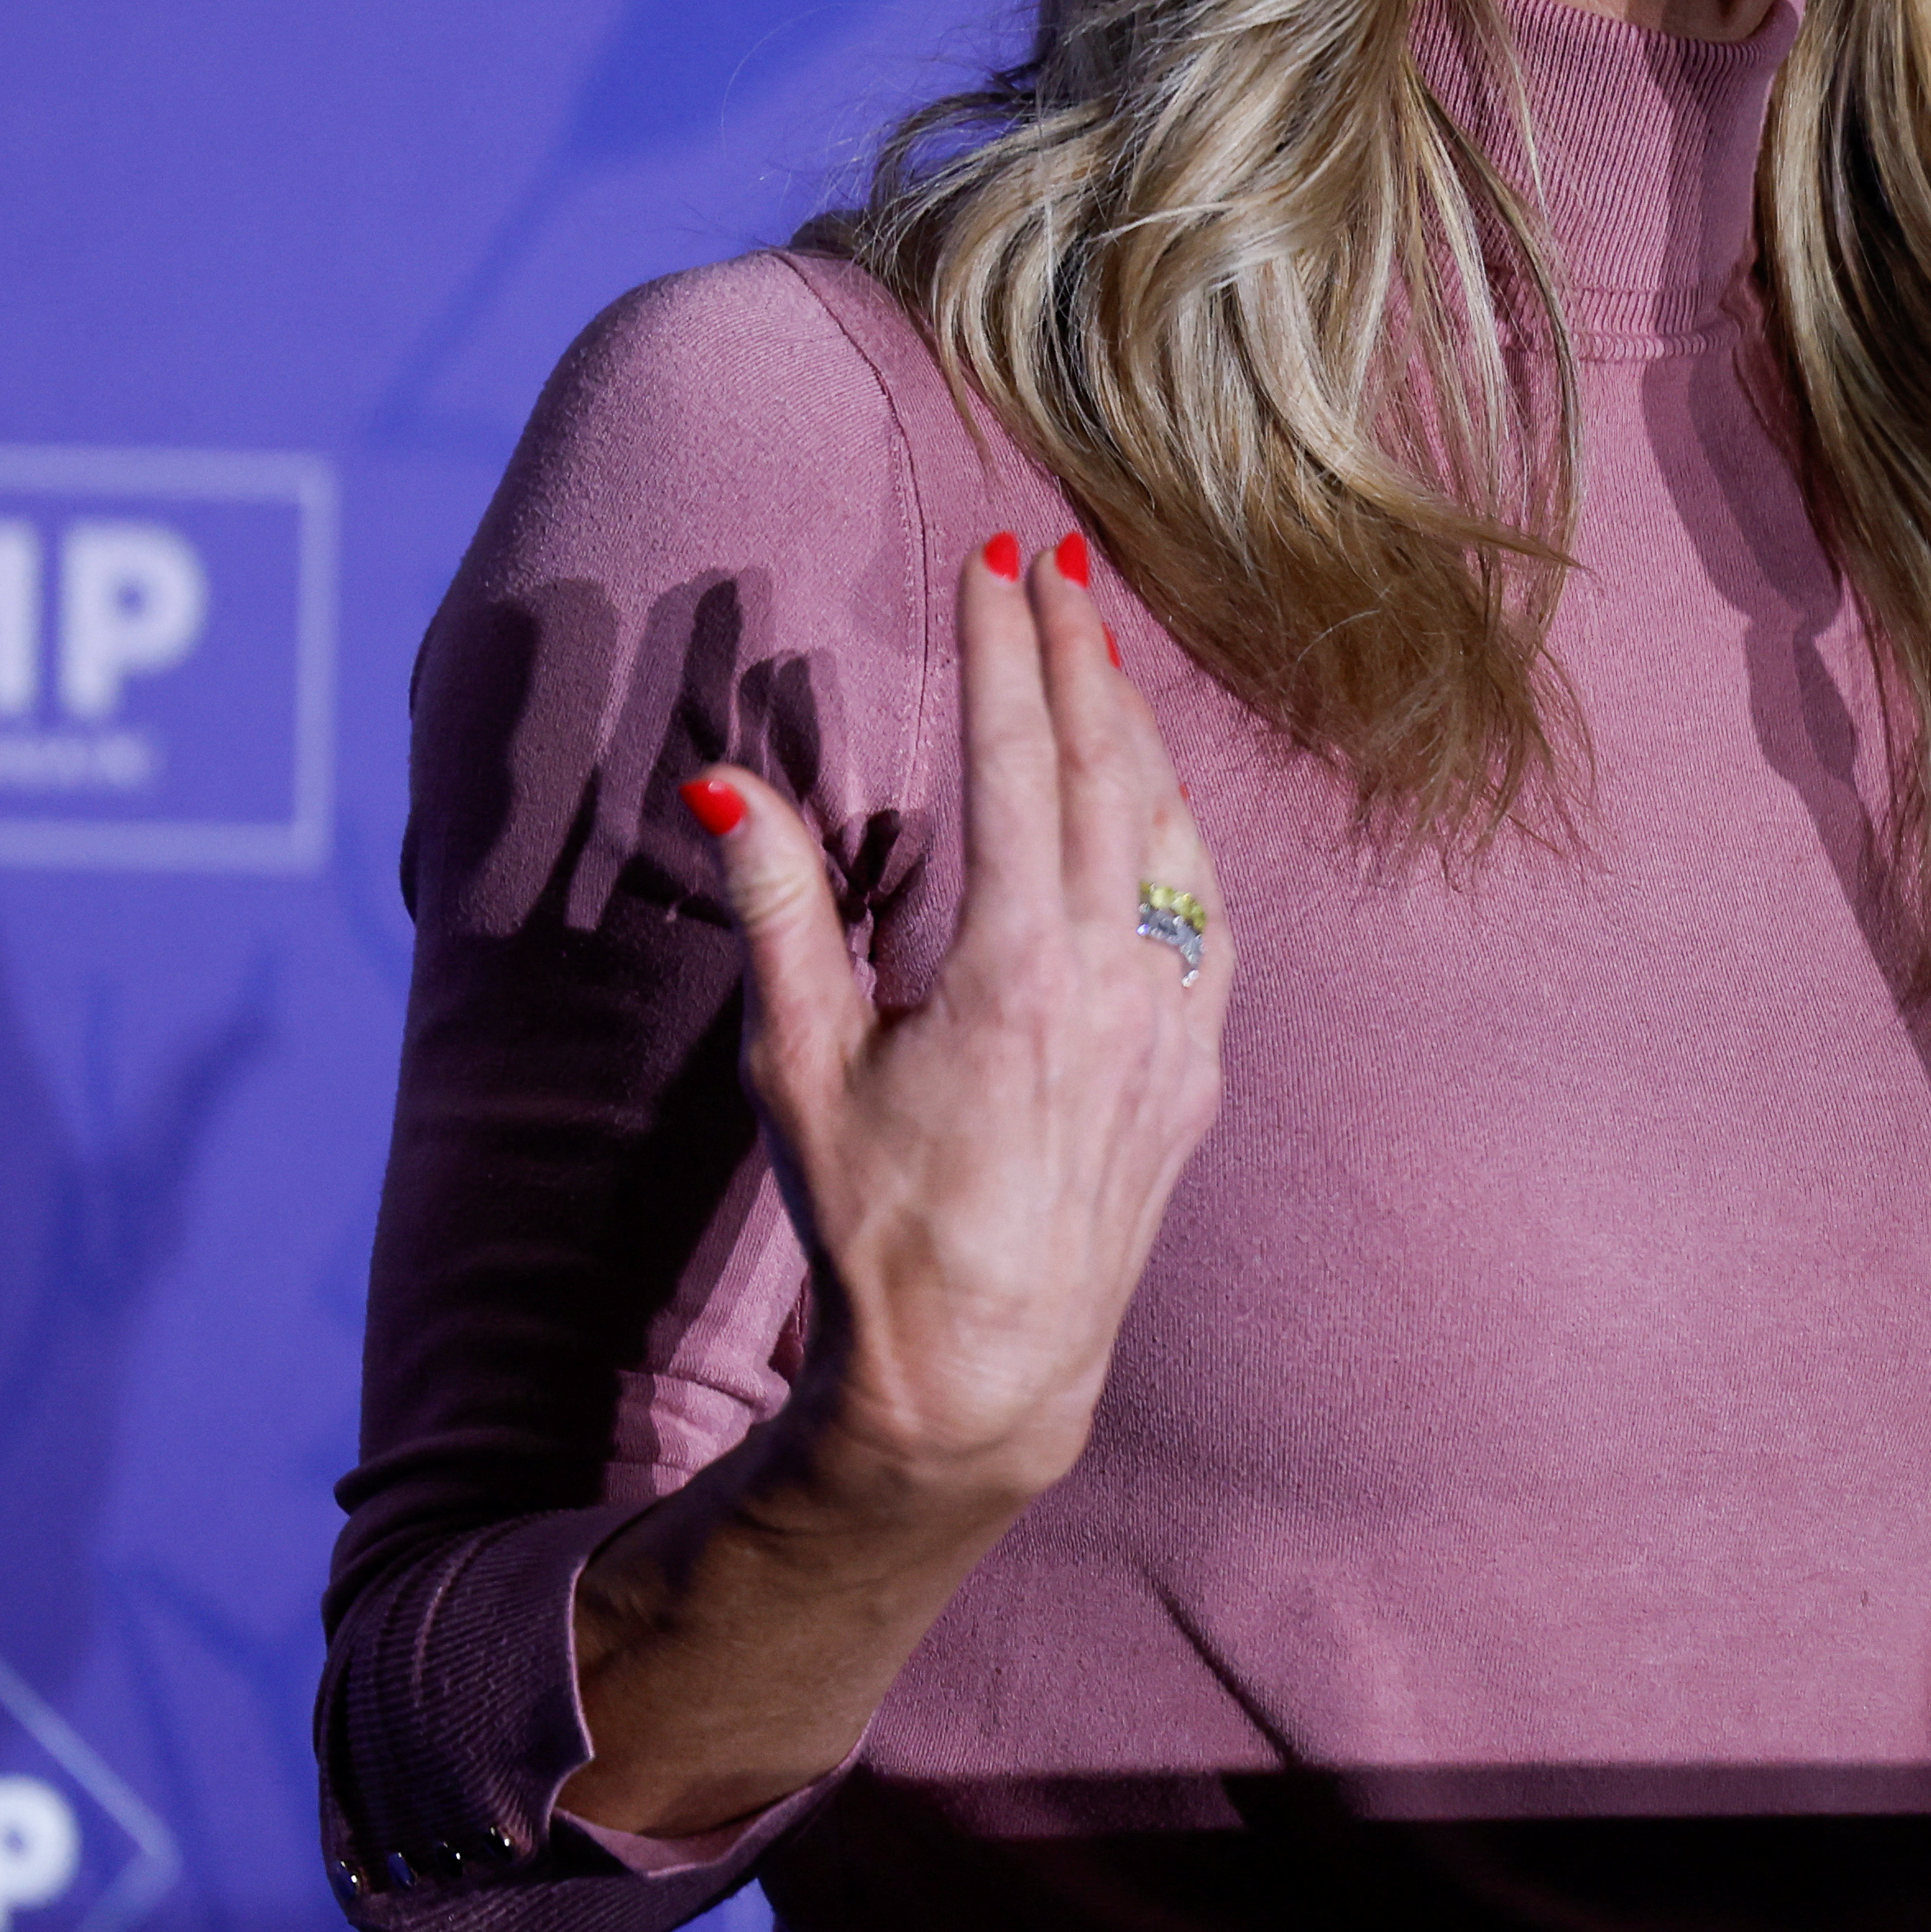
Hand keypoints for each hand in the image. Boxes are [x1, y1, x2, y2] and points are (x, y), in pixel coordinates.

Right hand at [682, 536, 1227, 1525]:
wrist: (983, 1371)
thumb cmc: (874, 1223)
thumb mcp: (803, 1066)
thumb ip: (780, 912)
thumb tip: (727, 786)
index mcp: (1016, 968)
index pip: (1016, 760)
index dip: (1005, 648)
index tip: (997, 560)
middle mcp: (1115, 981)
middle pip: (1107, 769)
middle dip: (1079, 653)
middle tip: (1056, 561)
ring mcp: (1173, 1024)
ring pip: (1170, 832)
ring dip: (1134, 730)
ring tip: (1099, 650)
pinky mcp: (1198, 1067)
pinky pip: (1202, 913)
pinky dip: (1175, 831)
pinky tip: (1150, 796)